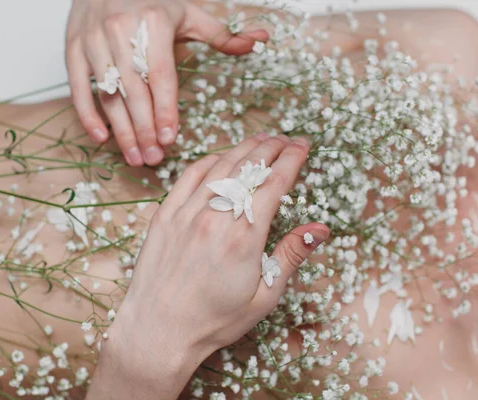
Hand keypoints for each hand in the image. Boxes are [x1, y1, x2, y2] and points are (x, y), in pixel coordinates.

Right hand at [66, 0, 268, 165]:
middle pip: (135, 92)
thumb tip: (260, 40)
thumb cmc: (151, 1)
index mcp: (153, 23)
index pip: (161, 76)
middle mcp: (121, 32)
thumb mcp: (188, 14)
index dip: (165, 110)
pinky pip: (78, 87)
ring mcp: (94, 41)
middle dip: (145, 130)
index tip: (170, 138)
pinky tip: (101, 138)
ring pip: (109, 94)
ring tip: (135, 157)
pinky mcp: (73, 48)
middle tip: (154, 158)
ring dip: (121, 131)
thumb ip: (221, 34)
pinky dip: (87, 114)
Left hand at [87, 133, 329, 398]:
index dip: (292, 158)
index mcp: (243, 238)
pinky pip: (188, 176)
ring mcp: (185, 213)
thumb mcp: (263, 297)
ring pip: (220, 166)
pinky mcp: (164, 215)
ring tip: (261, 140)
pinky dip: (209, 161)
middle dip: (272, 147)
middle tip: (287, 139)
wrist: (157, 331)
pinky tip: (221, 157)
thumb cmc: (213, 321)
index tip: (304, 145)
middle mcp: (214, 217)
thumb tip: (320, 229)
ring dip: (243, 148)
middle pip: (248, 167)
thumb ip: (290, 256)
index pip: (273, 183)